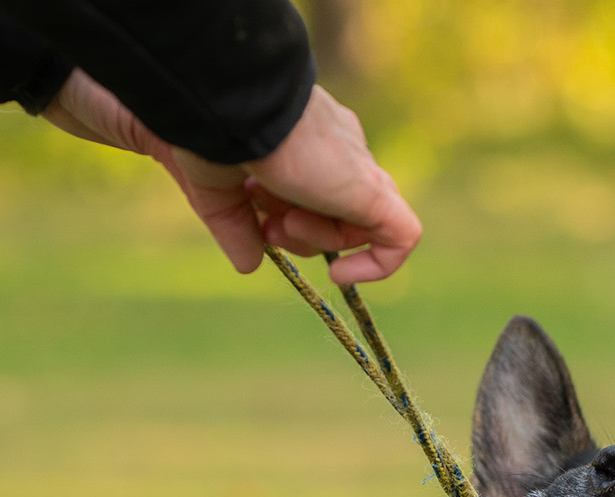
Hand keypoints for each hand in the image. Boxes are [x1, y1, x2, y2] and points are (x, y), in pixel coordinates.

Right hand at [43, 72, 421, 282]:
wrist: (231, 106)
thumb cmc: (212, 133)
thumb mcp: (218, 191)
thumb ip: (236, 228)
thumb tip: (249, 265)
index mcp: (307, 142)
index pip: (317, 192)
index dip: (288, 220)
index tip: (259, 222)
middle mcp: (339, 151)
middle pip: (339, 211)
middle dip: (301, 233)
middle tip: (269, 225)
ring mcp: (358, 169)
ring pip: (362, 223)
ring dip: (319, 241)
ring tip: (285, 223)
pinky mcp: (372, 191)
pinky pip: (402, 238)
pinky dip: (379, 265)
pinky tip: (339, 272)